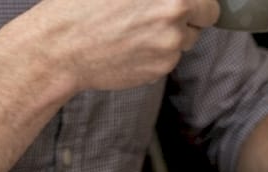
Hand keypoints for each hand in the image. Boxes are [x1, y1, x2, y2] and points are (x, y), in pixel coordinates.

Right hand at [25, 0, 219, 91]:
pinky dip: (156, 54)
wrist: (59, 47)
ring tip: (135, 29)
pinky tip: (130, 46)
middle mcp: (175, 10)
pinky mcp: (161, 68)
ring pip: (188, 39)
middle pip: (207, 16)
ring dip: (172, 35)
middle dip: (191, 15)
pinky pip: (170, 59)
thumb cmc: (80, 5)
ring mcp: (171, 42)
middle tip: (160, 14)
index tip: (181, 1)